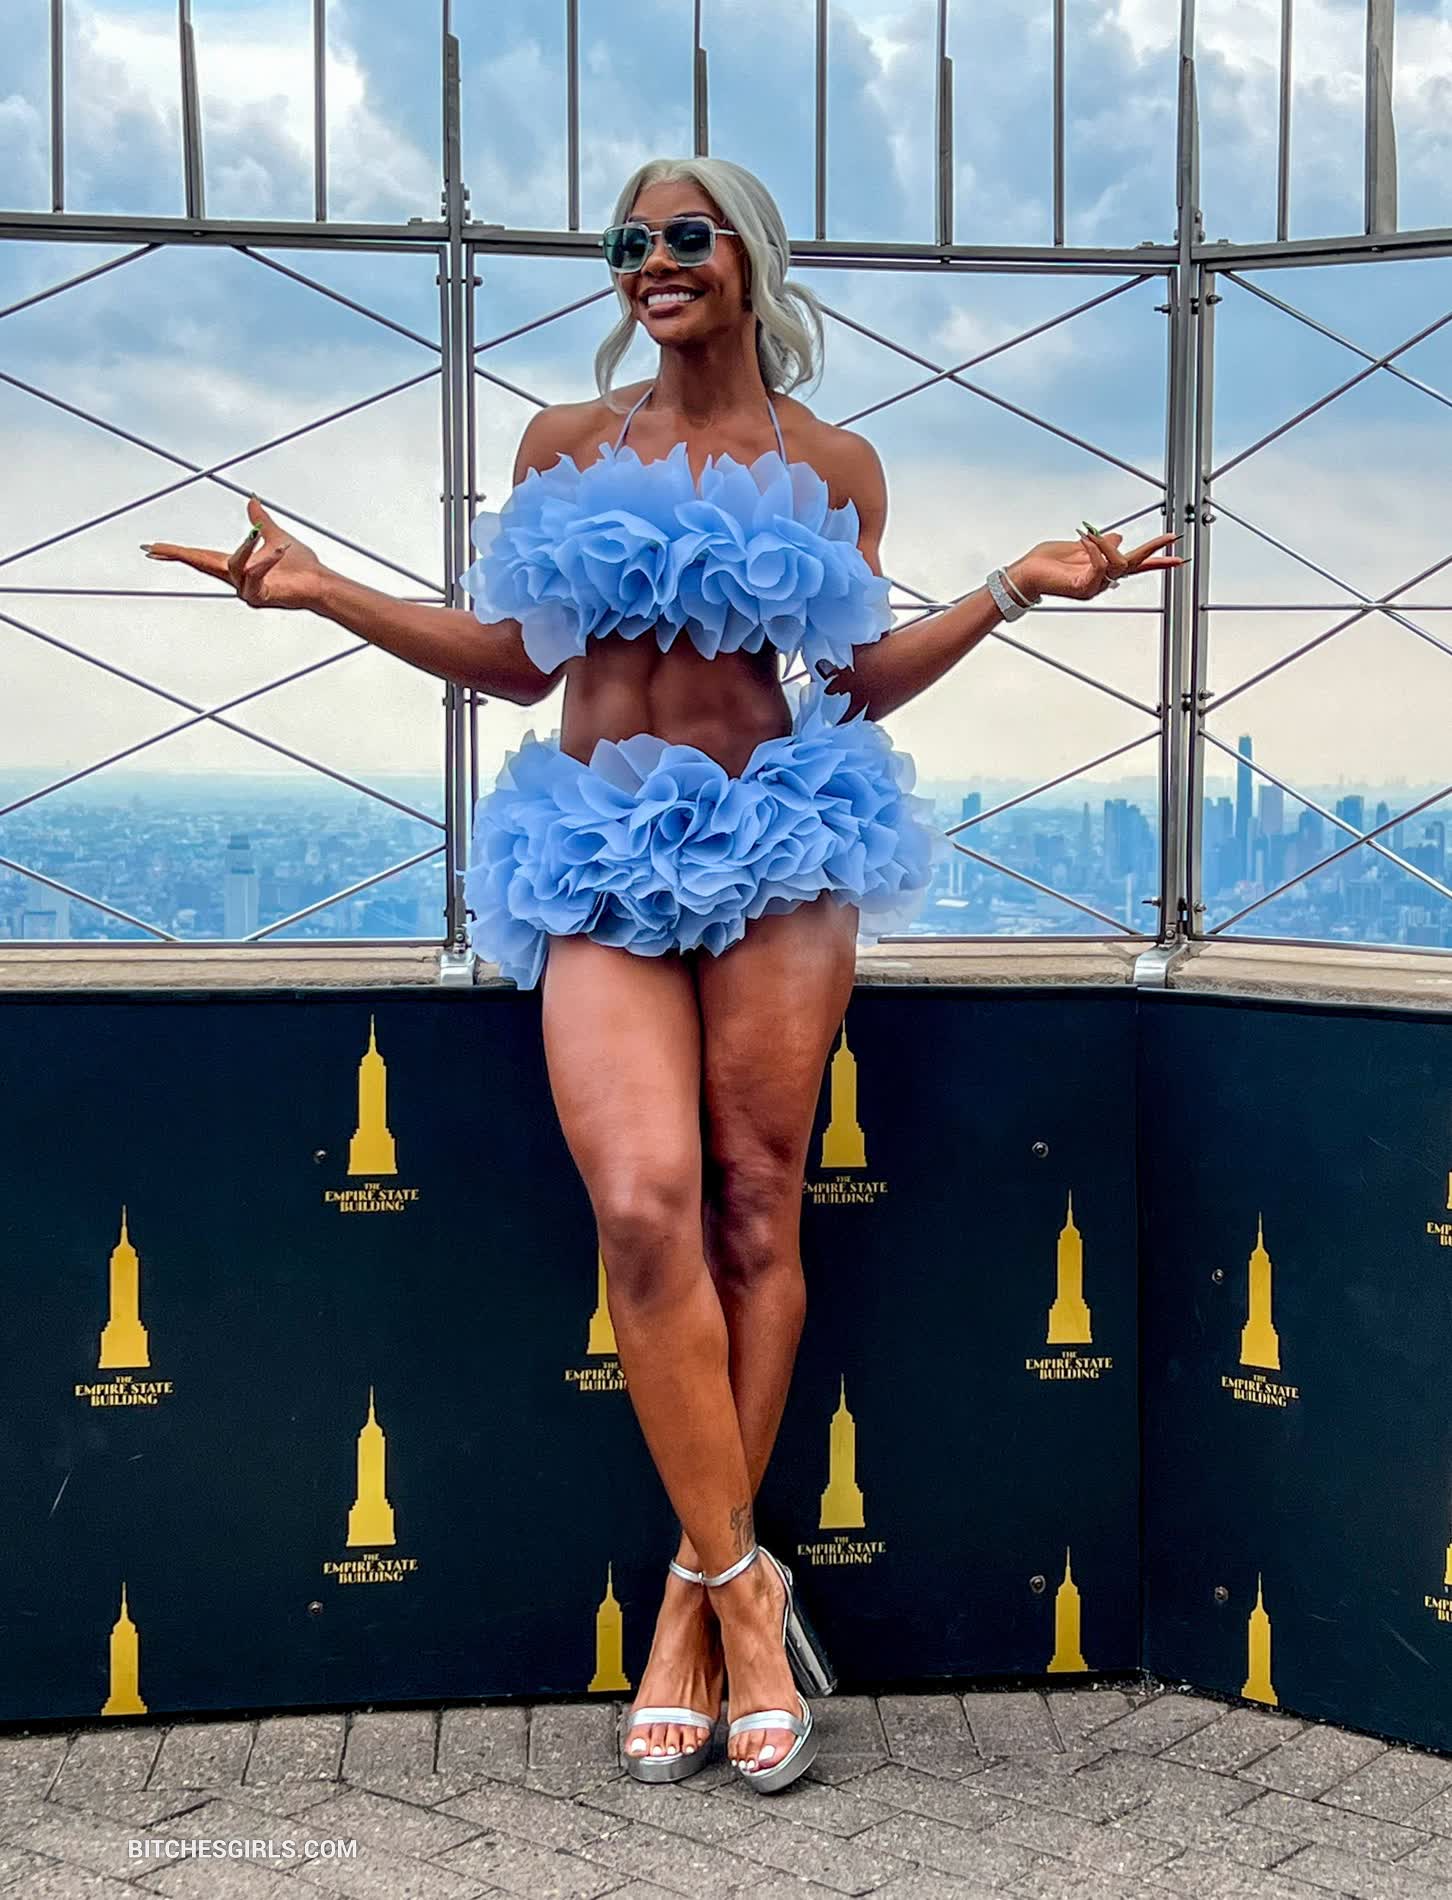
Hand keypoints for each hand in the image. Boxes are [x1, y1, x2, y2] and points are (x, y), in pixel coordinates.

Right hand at [141, 496, 323, 610]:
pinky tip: (279, 551)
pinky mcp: (258, 596)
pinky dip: (266, 561)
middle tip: (152, 549)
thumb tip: (252, 500)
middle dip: (176, 555)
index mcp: (237, 564)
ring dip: (249, 549)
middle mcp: (237, 578)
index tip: (155, 548)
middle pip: (200, 564)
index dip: (178, 551)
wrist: (319, 583)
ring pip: (234, 564)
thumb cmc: (302, 566)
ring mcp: (245, 589)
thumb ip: (261, 520)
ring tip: (266, 539)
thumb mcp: (276, 536)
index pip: (200, 556)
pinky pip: (254, 574)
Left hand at [1007, 527, 1182, 605]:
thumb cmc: (1046, 562)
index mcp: (1103, 570)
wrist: (1024, 573)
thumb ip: (1100, 543)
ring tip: (1087, 535)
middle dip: (1154, 551)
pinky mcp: (1084, 587)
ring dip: (1104, 544)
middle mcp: (1102, 581)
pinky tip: (1085, 539)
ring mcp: (1094, 587)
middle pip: (1135, 565)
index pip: (1136, 565)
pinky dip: (1095, 548)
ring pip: (1118, 563)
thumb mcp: (1078, 546)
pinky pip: (1101, 565)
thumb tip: (1119, 536)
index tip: (1178, 554)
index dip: (1157, 560)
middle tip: (1170, 537)